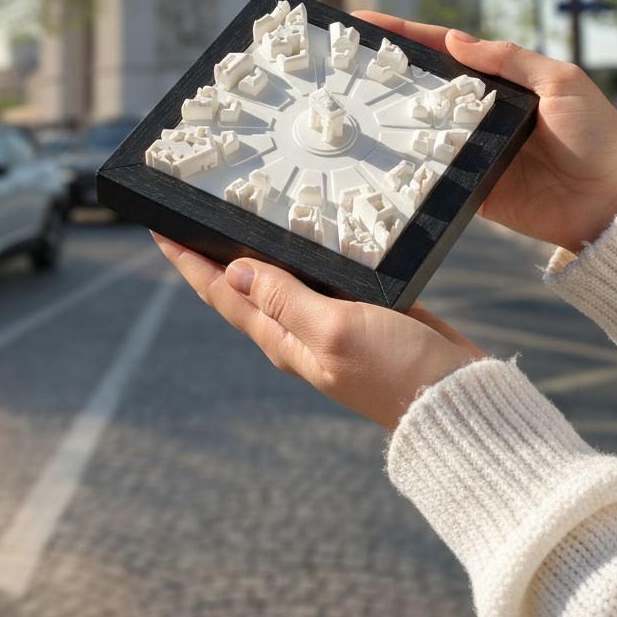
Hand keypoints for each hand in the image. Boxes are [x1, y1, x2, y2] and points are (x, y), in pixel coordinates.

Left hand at [151, 236, 483, 430]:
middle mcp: (300, 334)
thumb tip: (235, 271)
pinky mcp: (364, 316)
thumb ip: (286, 300)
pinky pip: (323, 280)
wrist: (457, 403)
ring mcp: (332, 326)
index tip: (159, 228)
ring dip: (258, 250)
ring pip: (282, 280)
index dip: (188, 261)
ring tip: (237, 217)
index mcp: (284, 340)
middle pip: (243, 286)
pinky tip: (309, 235)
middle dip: (212, 252)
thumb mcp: (334, 329)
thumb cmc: (397, 373)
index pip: (222, 293)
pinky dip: (306, 256)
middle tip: (189, 214)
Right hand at [353, 13, 616, 253]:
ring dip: (387, 117)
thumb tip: (456, 39)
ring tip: (345, 102)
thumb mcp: (562, 83)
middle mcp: (481, 113)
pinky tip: (376, 152)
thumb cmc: (598, 137)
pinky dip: (407, 165)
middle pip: (423, 88)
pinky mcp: (472, 187)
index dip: (405, 35)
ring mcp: (473, 151)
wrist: (611, 204)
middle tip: (343, 62)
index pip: (445, 51)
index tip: (366, 21)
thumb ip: (510, 60)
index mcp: (502, 82)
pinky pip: (433, 174)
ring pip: (420, 129)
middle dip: (384, 74)